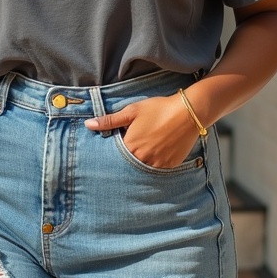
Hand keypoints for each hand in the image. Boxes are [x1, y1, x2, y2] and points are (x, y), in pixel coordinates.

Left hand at [84, 93, 200, 168]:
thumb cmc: (158, 109)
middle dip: (130, 156)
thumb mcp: (132, 111)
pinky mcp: (170, 165)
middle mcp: (142, 159)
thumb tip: (88, 125)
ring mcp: (157, 164)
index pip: (116, 155)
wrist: (188, 112)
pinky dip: (156, 162)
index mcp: (130, 146)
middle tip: (139, 143)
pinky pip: (159, 168)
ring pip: (144, 167)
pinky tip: (160, 149)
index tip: (122, 142)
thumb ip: (109, 121)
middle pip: (130, 162)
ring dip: (143, 160)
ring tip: (150, 146)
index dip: (118, 149)